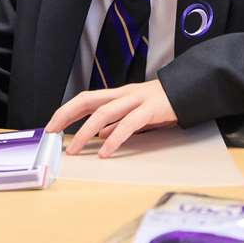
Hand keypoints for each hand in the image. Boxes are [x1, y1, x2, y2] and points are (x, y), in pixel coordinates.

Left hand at [45, 80, 177, 157]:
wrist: (191, 91)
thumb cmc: (163, 104)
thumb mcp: (137, 113)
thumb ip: (118, 122)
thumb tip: (99, 135)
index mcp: (118, 95)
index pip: (86, 99)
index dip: (66, 111)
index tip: (52, 126)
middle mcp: (123, 94)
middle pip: (88, 101)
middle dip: (66, 116)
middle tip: (52, 134)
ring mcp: (136, 100)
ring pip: (104, 113)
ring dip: (85, 132)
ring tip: (74, 150)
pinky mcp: (150, 110)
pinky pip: (128, 124)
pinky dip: (114, 139)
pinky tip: (105, 151)